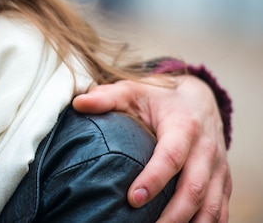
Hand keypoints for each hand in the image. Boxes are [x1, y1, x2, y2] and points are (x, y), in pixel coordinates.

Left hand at [72, 75, 230, 221]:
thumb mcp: (133, 91)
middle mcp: (206, 149)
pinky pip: (222, 209)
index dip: (153, 179)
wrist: (199, 97)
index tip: (132, 199)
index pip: (171, 157)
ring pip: (212, 205)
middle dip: (172, 215)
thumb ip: (107, 97)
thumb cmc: (159, 98)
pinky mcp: (223, 180)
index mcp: (184, 127)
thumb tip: (79, 103)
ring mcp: (218, 168)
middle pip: (194, 188)